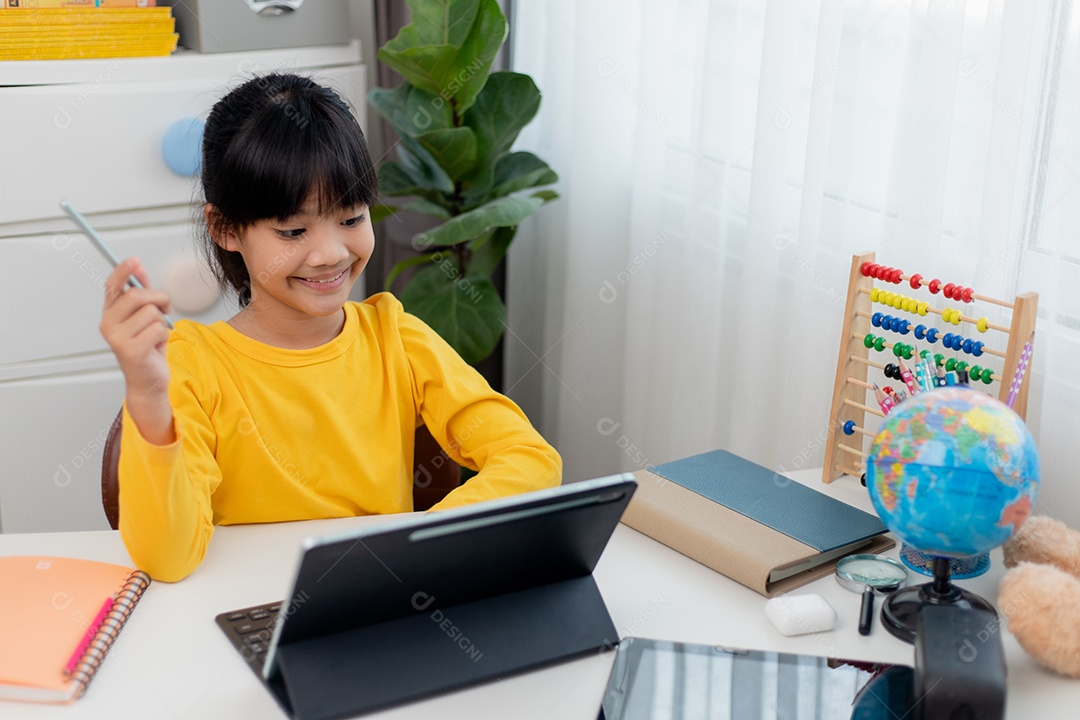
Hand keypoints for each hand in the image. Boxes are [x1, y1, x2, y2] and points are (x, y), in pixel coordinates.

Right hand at [100, 258, 175, 444]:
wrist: (148, 381)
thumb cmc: (147, 348)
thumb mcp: (145, 317)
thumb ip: (142, 293)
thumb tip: (139, 268)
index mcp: (110, 314)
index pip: (112, 287)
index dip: (123, 271)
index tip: (134, 260)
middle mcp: (108, 325)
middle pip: (136, 295)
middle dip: (158, 297)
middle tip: (165, 307)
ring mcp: (117, 339)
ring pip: (151, 312)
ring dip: (162, 321)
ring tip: (157, 333)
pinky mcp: (131, 351)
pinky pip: (157, 328)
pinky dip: (164, 335)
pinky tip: (157, 345)